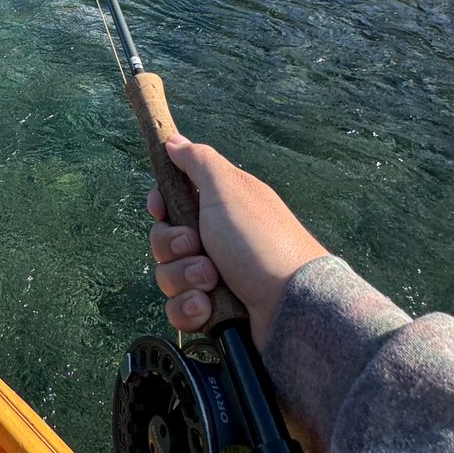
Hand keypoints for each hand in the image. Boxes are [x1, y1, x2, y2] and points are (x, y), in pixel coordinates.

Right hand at [149, 135, 327, 349]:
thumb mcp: (228, 189)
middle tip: (197, 246)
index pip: (172, 201)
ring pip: (168, 276)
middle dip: (174, 246)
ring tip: (212, 282)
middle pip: (164, 240)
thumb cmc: (260, 239)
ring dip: (185, 278)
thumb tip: (173, 140)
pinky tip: (207, 307)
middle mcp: (215, 241)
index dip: (161, 205)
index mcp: (219, 208)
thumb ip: (198, 161)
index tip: (161, 209)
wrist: (292, 303)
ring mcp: (214, 278)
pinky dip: (190, 309)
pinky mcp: (213, 312)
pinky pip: (178, 310)